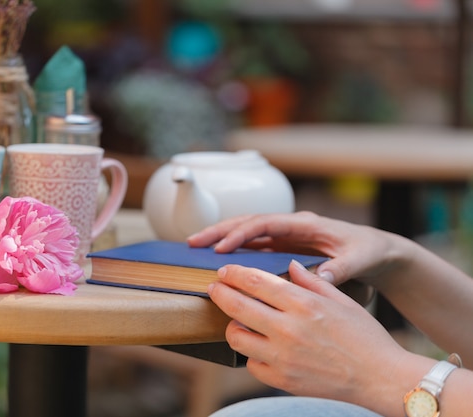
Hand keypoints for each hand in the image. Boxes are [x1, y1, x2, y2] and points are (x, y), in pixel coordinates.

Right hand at [188, 211, 409, 286]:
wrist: (376, 251)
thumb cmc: (368, 251)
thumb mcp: (359, 259)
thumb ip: (340, 268)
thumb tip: (319, 279)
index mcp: (304, 224)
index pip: (265, 224)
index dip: (241, 234)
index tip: (222, 249)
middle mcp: (290, 225)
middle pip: (247, 222)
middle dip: (219, 230)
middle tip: (193, 241)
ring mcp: (285, 235)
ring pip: (246, 231)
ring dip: (221, 237)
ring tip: (195, 246)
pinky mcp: (284, 246)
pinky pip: (253, 245)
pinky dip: (234, 249)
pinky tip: (218, 259)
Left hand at [208, 261, 412, 412]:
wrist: (381, 378)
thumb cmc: (366, 337)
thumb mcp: (342, 300)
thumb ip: (311, 281)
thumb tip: (289, 264)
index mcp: (304, 305)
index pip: (255, 281)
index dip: (234, 273)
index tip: (225, 270)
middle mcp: (289, 329)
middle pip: (236, 306)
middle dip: (219, 292)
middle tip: (214, 287)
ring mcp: (283, 357)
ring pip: (236, 336)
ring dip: (233, 325)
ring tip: (239, 320)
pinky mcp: (282, 380)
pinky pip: (250, 364)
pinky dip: (251, 354)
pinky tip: (260, 347)